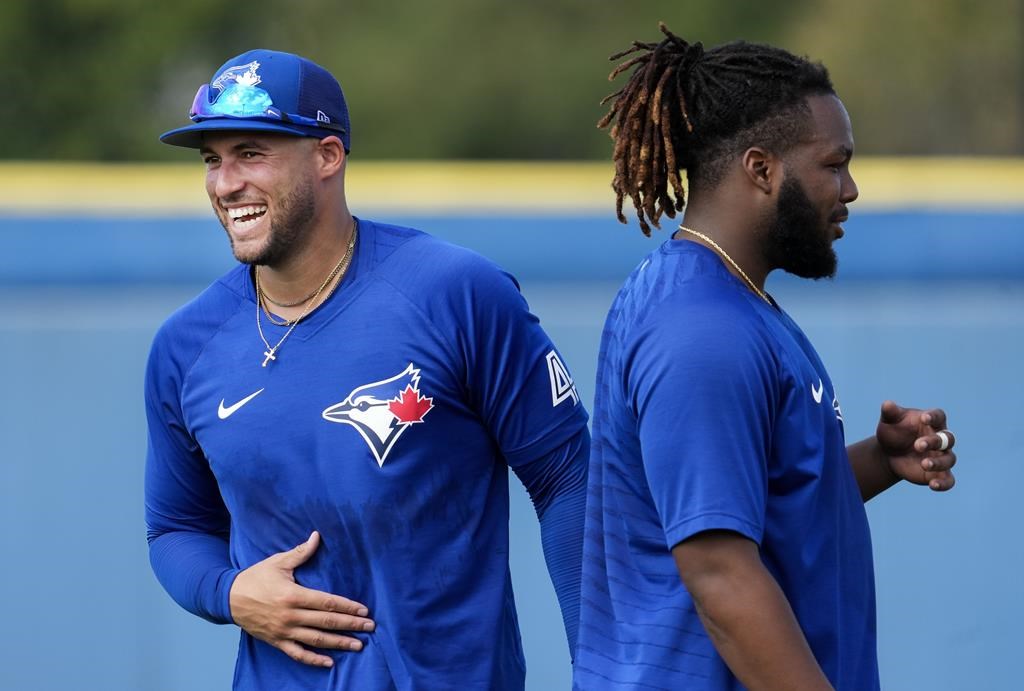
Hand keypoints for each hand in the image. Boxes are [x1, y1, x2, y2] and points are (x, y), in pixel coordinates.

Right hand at [229, 531, 374, 667]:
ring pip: (317, 640)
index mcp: (293, 595)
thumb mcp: (278, 562)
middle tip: (370, 627)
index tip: (363, 610)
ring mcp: (284, 631)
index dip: (347, 607)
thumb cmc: (256, 577)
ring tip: (358, 645)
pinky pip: (298, 654)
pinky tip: (330, 663)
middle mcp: (291, 616)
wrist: (228, 598)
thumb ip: (300, 552)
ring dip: (339, 643)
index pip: (327, 603)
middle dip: (350, 625)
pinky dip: (314, 660)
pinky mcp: (277, 641)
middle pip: (327, 622)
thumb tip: (317, 535)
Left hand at [875, 400, 956, 490]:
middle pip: (947, 439)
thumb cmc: (893, 432)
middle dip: (934, 442)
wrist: (889, 453)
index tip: (924, 418)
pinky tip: (932, 485)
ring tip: (924, 464)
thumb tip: (887, 404)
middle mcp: (941, 439)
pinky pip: (948, 480)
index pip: (939, 416)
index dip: (933, 417)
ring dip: (938, 462)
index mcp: (931, 422)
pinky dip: (944, 484)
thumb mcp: (889, 421)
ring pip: (950, 459)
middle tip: (917, 445)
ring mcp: (941, 457)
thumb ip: (890, 413)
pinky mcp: (939, 473)